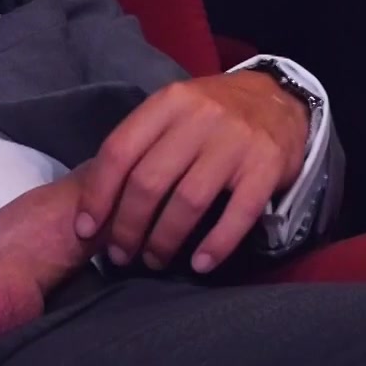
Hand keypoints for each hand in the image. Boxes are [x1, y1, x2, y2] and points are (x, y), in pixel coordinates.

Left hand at [76, 73, 308, 273]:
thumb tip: (97, 202)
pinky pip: (238, 214)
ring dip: (165, 240)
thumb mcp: (174, 112)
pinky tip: (201, 264)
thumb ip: (142, 144)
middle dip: (128, 227)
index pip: (119, 150)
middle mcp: (200, 117)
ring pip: (188, 201)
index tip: (85, 230)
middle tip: (121, 254)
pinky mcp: (267, 166)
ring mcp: (236, 142)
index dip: (97, 195)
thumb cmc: (214, 114)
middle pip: (149, 181)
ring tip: (155, 260)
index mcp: (169, 102)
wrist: (279, 100)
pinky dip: (216, 245)